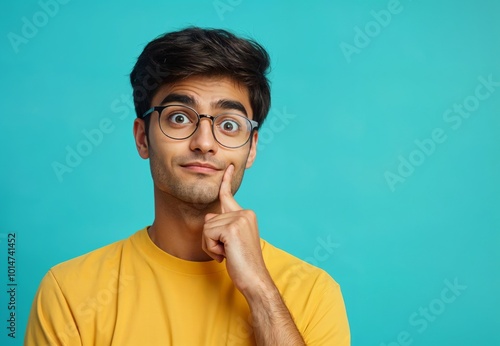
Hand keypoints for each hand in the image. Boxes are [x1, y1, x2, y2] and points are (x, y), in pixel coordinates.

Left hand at [202, 165, 270, 292]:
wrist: (255, 279)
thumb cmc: (243, 263)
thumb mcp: (229, 241)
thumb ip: (220, 226)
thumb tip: (209, 217)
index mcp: (246, 215)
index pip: (229, 196)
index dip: (226, 181)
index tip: (228, 167)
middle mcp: (244, 213)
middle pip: (210, 219)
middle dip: (211, 239)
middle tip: (227, 252)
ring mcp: (239, 219)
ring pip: (207, 227)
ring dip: (211, 245)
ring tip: (227, 254)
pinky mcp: (232, 228)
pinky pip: (207, 234)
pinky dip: (211, 248)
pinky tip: (225, 255)